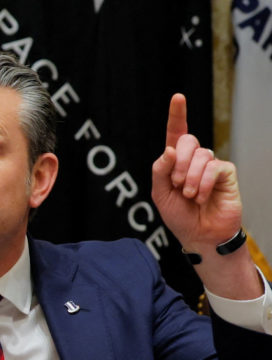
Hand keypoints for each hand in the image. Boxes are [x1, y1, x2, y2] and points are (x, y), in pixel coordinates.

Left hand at [151, 93, 241, 251]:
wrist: (199, 235)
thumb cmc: (179, 216)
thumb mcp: (160, 195)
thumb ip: (160, 171)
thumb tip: (169, 150)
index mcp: (176, 162)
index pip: (176, 133)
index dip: (177, 115)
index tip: (178, 97)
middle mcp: (194, 159)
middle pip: (187, 140)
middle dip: (178, 163)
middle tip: (176, 184)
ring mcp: (211, 165)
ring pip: (201, 155)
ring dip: (189, 178)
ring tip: (189, 196)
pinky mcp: (226, 173)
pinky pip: (214, 167)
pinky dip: (203, 183)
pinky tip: (201, 197)